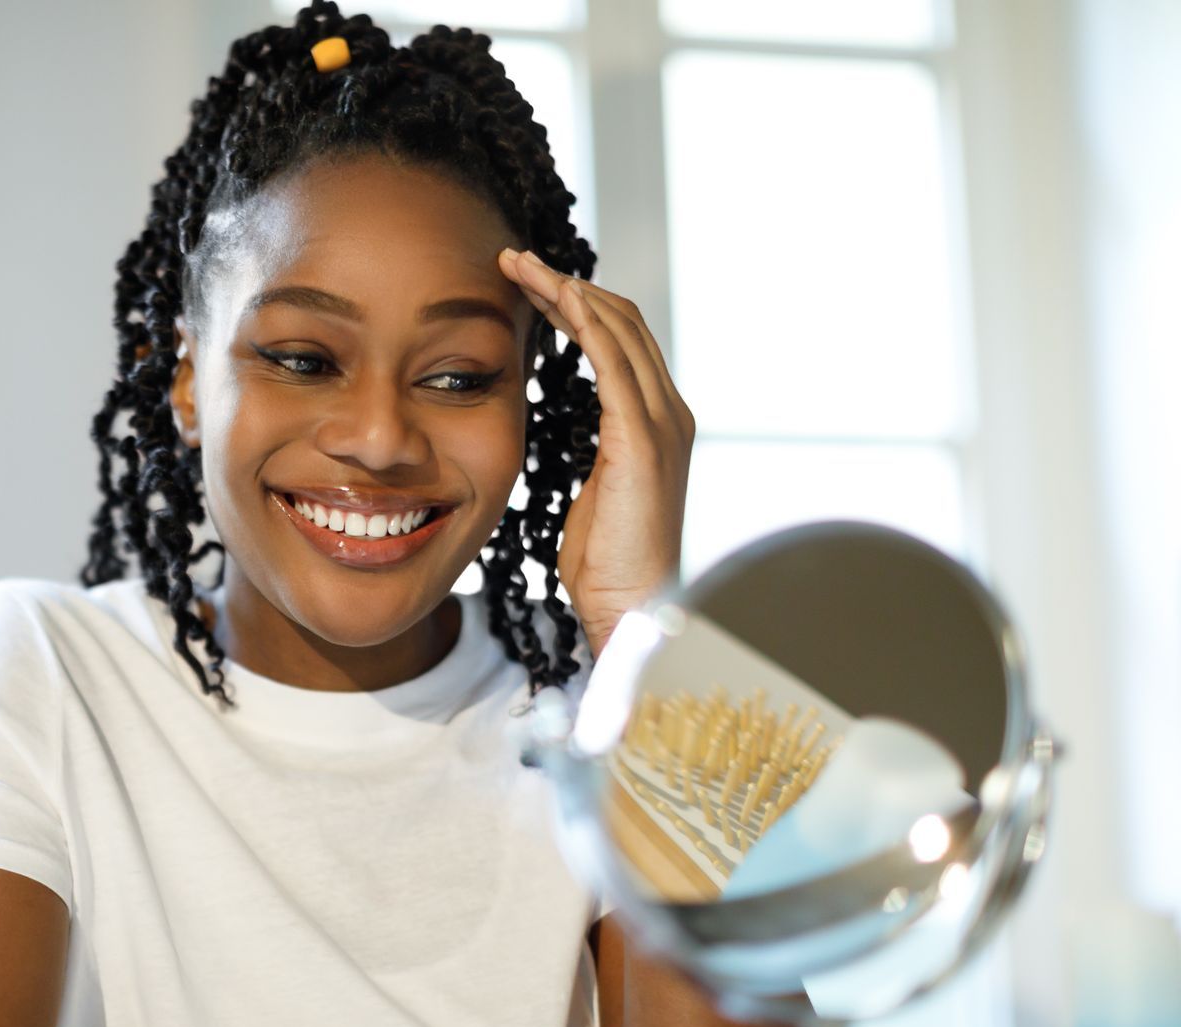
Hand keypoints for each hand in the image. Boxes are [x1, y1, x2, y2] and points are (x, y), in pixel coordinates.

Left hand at [497, 248, 694, 658]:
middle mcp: (667, 412)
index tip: (527, 286)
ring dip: (566, 289)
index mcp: (654, 424)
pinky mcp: (642, 439)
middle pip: (621, 321)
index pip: (619, 342)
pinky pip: (612, 360)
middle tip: (515, 261)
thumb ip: (587, 455)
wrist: (633, 610)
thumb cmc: (606, 566)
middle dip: (567, 284)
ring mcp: (660, 422)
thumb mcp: (591, 495)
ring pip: (618, 327)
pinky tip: (550, 297)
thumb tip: (559, 436)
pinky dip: (581, 321)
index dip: (576, 307)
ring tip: (520, 267)